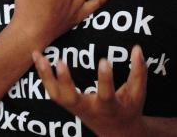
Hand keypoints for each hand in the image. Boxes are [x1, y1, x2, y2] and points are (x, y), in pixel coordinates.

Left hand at [34, 45, 148, 136]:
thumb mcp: (137, 92)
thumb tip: (137, 48)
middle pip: (70, 99)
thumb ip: (139, 71)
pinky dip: (43, 76)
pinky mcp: (68, 104)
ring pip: (55, 95)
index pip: (106, 95)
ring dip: (45, 76)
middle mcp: (88, 109)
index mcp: (108, 107)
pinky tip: (38, 58)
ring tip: (38, 55)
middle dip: (64, 82)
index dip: (105, 79)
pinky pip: (52, 91)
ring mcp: (75, 108)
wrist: (116, 131)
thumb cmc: (129, 108)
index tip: (104, 60)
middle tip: (60, 62)